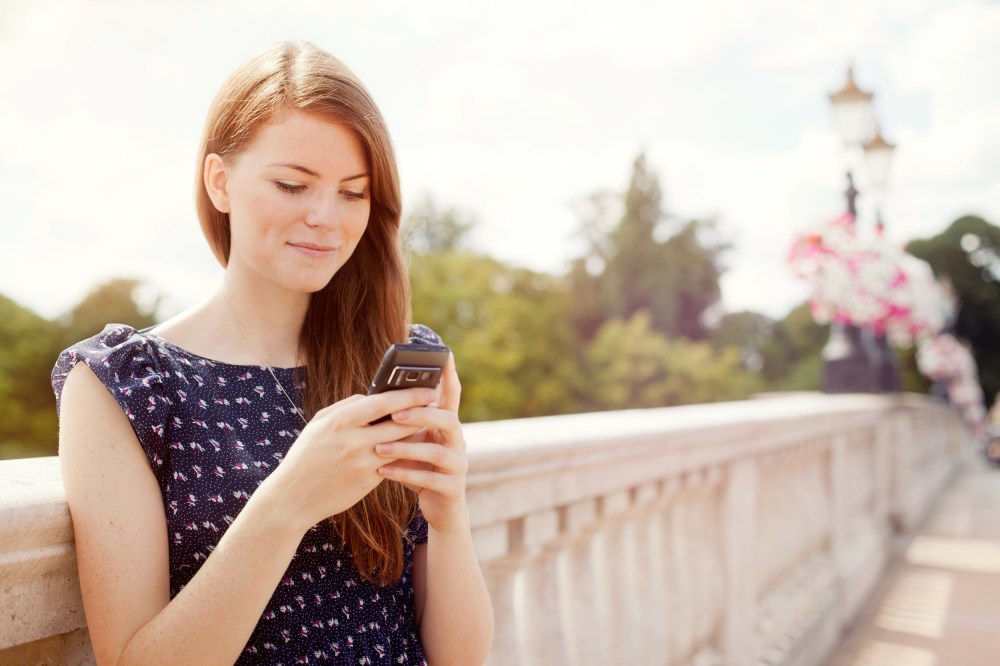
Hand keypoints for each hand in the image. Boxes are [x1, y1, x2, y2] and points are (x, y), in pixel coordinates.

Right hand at [260, 387, 436, 532]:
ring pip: (401, 444)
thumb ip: (346, 407)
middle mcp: (353, 441)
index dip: (409, 394)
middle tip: (436, 405)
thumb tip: (371, 395)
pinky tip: (414, 447)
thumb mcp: (319, 425)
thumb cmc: (305, 456)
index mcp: (340, 421)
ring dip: (417, 434)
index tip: (428, 388)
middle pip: (400, 423)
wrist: (292, 498)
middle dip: (421, 413)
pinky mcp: (368, 482)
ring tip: (428, 424)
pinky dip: (405, 454)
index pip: (383, 402)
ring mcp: (362, 463)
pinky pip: (394, 463)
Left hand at [374, 354, 469, 532]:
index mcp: (447, 426)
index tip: (444, 353)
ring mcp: (458, 465)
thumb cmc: (419, 468)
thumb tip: (377, 397)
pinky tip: (382, 471)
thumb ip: (403, 423)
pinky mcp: (452, 488)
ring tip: (378, 448)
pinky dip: (405, 474)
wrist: (440, 508)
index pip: (452, 394)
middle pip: (449, 419)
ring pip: (437, 451)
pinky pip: (429, 478)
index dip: (449, 374)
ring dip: (406, 448)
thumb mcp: (411, 442)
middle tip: (395, 415)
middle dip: (422, 414)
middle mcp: (457, 442)